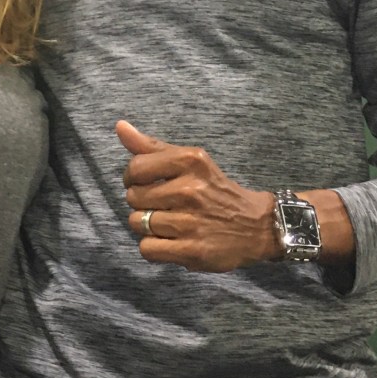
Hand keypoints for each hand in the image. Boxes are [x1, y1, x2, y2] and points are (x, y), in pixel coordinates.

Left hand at [117, 120, 276, 271]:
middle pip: (133, 197)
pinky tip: (169, 240)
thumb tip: (120, 126)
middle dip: (141, 202)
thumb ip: (151, 146)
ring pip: (137, 223)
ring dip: (146, 225)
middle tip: (161, 204)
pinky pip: (147, 248)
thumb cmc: (214, 189)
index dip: (132, 177)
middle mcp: (190, 190)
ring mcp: (191, 222)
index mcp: (190, 161)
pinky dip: (153, 246)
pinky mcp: (193, 251)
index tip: (144, 182)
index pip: (135, 168)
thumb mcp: (189, 160)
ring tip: (166, 222)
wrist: (256, 226)